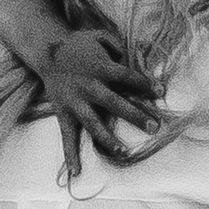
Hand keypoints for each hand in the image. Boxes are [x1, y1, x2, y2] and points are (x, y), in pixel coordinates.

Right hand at [41, 28, 160, 174]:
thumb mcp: (98, 36)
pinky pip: (67, 136)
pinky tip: (76, 172)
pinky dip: (70, 155)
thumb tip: (132, 58)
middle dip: (134, 115)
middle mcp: (88, 86)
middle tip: (153, 127)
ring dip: (107, 139)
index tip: (161, 92)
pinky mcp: (63, 113)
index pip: (127, 76)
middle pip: (114, 103)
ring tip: (123, 152)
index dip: (145, 83)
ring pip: (93, 123)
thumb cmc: (79, 44)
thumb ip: (117, 46)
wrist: (46, 51)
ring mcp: (75, 102)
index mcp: (100, 67)